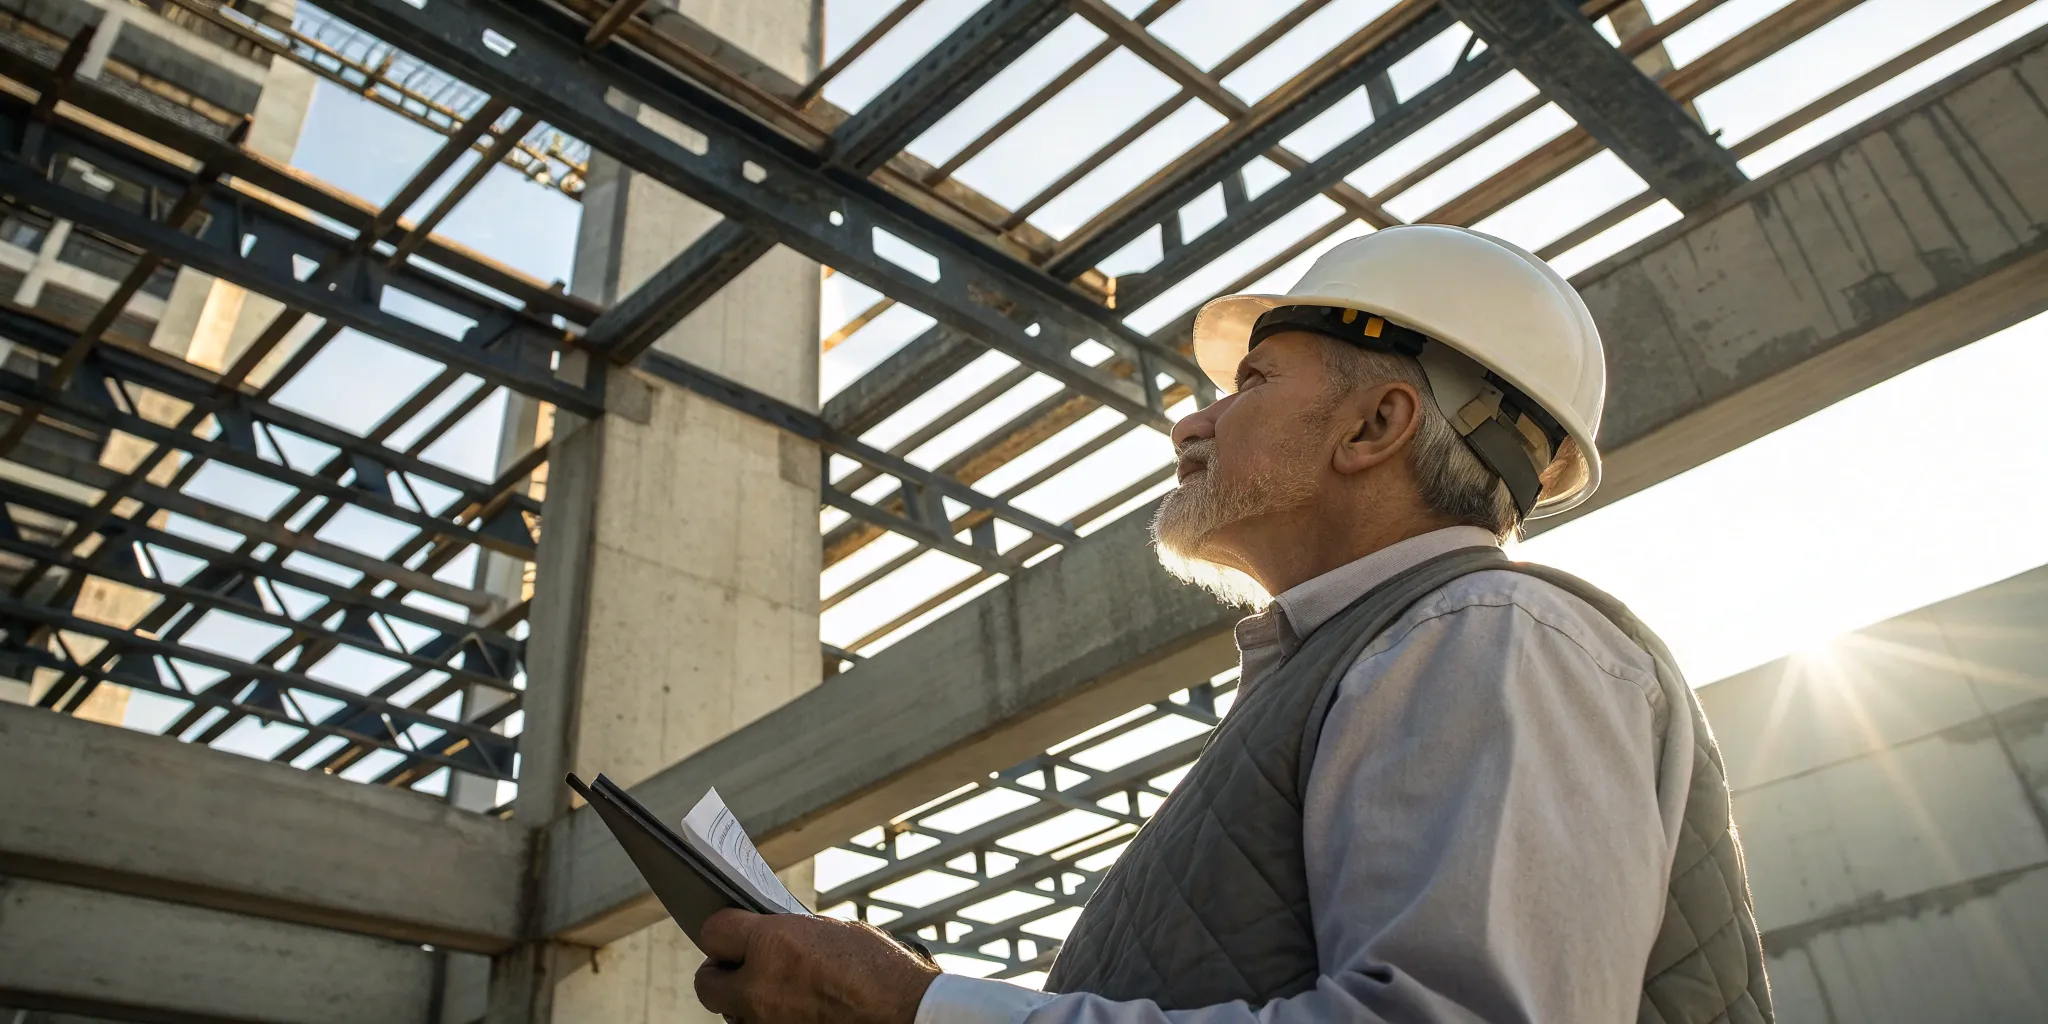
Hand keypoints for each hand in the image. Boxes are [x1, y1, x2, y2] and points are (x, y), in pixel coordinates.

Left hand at [693, 909, 940, 1023]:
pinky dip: (766, 1019)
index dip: (724, 928)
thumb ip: (790, 934)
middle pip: (706, 983)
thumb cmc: (879, 969)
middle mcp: (760, 985)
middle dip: (721, 973)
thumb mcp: (832, 931)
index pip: (713, 931)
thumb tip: (769, 935)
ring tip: (776, 991)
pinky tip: (793, 1009)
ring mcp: (767, 1022)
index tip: (733, 930)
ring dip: (745, 1000)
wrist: (904, 1012)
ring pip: (731, 1012)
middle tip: (740, 966)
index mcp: (772, 943)